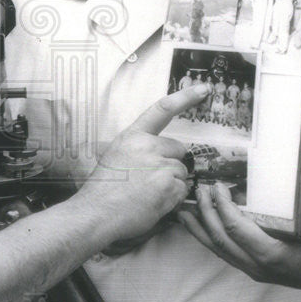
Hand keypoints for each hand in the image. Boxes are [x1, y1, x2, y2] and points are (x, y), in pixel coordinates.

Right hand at [79, 85, 207, 241]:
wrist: (96, 213)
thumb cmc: (102, 189)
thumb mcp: (115, 155)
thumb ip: (137, 148)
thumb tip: (158, 152)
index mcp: (133, 136)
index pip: (162, 109)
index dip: (185, 97)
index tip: (204, 89)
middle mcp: (147, 146)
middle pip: (178, 149)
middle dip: (171, 163)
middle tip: (151, 179)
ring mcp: (159, 166)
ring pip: (181, 171)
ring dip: (172, 184)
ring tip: (148, 194)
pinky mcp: (168, 186)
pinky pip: (183, 190)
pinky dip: (173, 199)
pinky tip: (154, 202)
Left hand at [177, 182, 300, 291]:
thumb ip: (282, 212)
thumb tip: (251, 186)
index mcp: (273, 255)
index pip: (236, 230)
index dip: (222, 206)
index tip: (217, 186)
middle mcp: (259, 267)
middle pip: (221, 240)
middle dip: (205, 214)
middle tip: (198, 190)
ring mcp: (255, 271)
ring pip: (218, 251)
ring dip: (199, 229)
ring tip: (184, 211)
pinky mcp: (254, 270)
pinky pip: (225, 254)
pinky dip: (209, 238)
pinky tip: (200, 227)